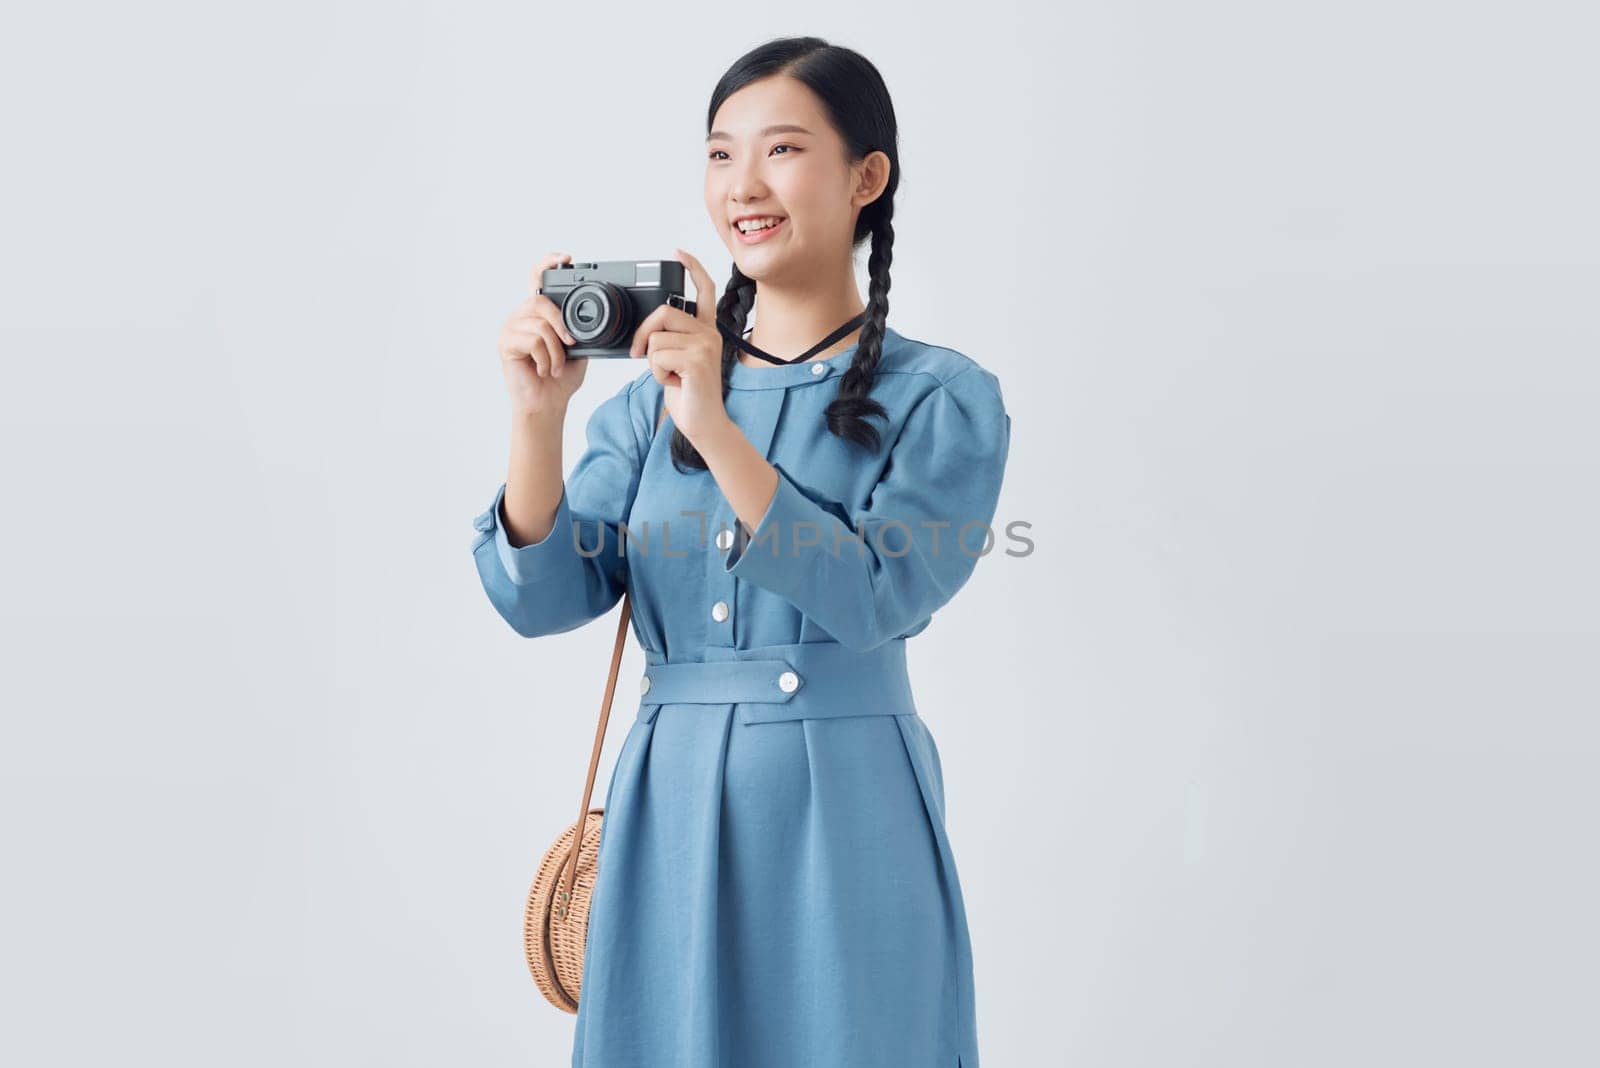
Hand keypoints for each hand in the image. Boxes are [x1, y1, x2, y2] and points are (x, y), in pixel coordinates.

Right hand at [497, 251, 588, 417]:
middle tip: (570, 345)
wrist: (548, 404)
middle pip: (542, 301)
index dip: (548, 264)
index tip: (565, 258)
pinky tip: (543, 370)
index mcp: (538, 313)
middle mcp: (521, 316)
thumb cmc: (560, 378)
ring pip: (541, 325)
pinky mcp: (505, 343)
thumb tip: (590, 318)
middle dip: (562, 325)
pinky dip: (546, 359)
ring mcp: (510, 328)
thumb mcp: (578, 348)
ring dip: (556, 351)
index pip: (537, 278)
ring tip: (554, 366)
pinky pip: (533, 341)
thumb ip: (578, 328)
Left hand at [628, 248, 730, 443]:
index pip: (703, 290)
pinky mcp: (697, 361)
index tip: (677, 253)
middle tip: (640, 355)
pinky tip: (673, 383)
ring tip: (669, 376)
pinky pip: (657, 356)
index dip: (691, 268)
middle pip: (663, 312)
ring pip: (656, 338)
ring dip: (652, 362)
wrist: (704, 424)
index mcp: (705, 330)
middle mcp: (709, 334)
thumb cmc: (689, 394)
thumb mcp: (676, 361)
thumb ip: (669, 340)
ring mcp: (705, 346)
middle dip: (643, 334)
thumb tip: (646, 333)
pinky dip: (656, 373)